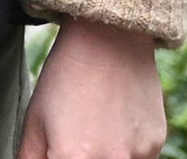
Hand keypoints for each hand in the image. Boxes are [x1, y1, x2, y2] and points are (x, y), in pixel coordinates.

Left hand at [18, 19, 166, 158]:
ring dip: (104, 153)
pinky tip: (114, 117)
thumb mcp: (35, 119)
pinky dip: (125, 146)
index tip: (56, 148)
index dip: (58, 157)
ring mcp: (138, 155)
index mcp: (73, 158)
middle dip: (78, 154)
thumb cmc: (64, 77)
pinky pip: (137, 156)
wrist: (109, 41)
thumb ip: (31, 157)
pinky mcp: (155, 144)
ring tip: (94, 123)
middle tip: (75, 132)